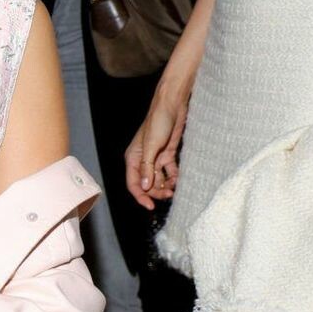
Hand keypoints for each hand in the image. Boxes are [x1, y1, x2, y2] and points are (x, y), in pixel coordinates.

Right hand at [124, 83, 188, 207]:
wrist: (173, 105)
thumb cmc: (158, 121)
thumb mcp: (151, 145)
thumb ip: (147, 167)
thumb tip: (145, 186)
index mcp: (133, 159)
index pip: (133, 184)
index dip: (141, 196)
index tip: (150, 206)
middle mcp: (143, 161)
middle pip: (147, 184)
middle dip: (156, 192)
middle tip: (168, 195)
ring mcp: (156, 158)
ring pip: (159, 180)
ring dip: (166, 186)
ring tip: (175, 188)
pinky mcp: (167, 155)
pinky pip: (169, 172)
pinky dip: (173, 177)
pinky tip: (179, 180)